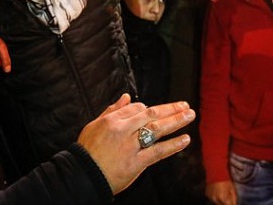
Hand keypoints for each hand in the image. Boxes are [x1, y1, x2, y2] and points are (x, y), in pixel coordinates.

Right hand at [77, 94, 194, 193]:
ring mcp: (131, 146)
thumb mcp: (94, 125)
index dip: (150, 108)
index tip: (160, 110)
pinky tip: (185, 139)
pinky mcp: (136, 162)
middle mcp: (123, 130)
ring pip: (157, 129)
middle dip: (170, 109)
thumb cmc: (87, 151)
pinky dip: (173, 145)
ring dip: (176, 121)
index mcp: (112, 120)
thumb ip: (112, 110)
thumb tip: (126, 97)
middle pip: (151, 115)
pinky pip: (158, 151)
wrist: (82, 175)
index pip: (137, 108)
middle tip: (185, 105)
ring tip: (189, 115)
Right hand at [205, 180, 236, 204]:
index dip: (231, 204)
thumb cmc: (225, 179)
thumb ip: (233, 199)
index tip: (231, 202)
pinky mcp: (207, 194)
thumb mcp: (232, 189)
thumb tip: (234, 204)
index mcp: (222, 199)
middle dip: (225, 202)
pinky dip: (215, 196)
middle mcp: (215, 199)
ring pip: (217, 202)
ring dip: (220, 200)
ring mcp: (210, 197)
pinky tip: (217, 190)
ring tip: (222, 192)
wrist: (215, 171)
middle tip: (227, 196)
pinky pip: (212, 198)